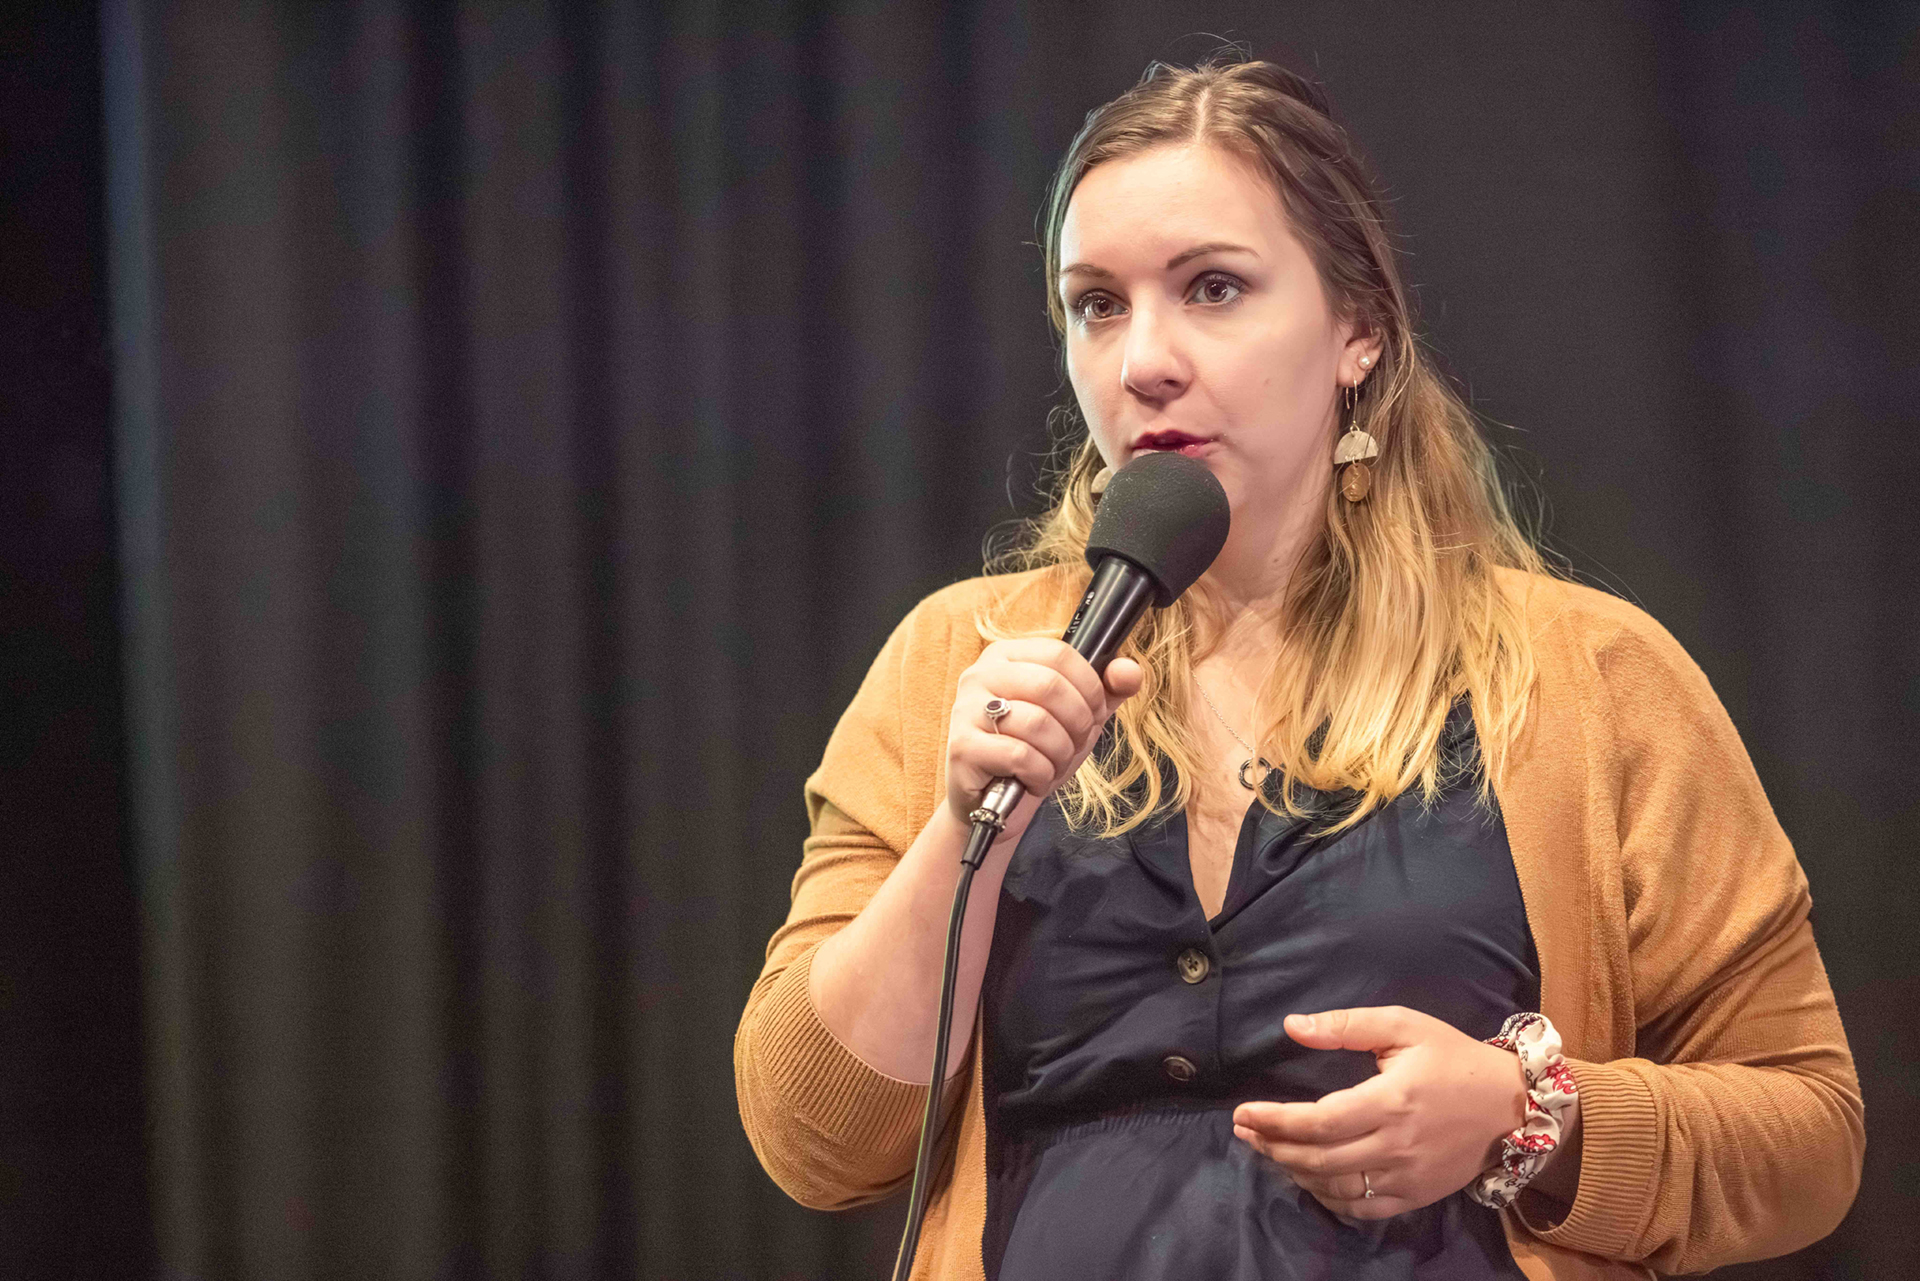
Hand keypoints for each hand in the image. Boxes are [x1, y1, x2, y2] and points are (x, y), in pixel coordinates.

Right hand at [945, 639, 1141, 830]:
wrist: (994, 803)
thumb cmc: (1035, 751)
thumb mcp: (1077, 717)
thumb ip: (1107, 690)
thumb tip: (1130, 671)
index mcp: (1006, 656)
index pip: (1060, 654)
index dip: (1089, 687)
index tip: (1093, 712)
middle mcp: (980, 675)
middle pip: (1050, 686)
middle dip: (1078, 723)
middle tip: (1074, 743)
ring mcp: (966, 710)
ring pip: (1037, 723)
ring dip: (1059, 753)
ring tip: (1051, 764)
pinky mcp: (962, 747)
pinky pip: (1020, 755)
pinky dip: (1039, 774)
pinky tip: (1031, 779)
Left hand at [1232, 1006, 1524, 1220]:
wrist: (1511, 1105)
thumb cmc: (1453, 1058)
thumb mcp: (1404, 1026)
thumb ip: (1346, 1025)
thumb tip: (1293, 1025)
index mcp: (1391, 1101)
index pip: (1318, 1121)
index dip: (1274, 1121)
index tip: (1243, 1113)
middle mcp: (1396, 1145)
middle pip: (1319, 1158)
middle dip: (1272, 1146)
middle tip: (1244, 1132)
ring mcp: (1406, 1177)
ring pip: (1335, 1187)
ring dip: (1293, 1171)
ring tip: (1269, 1150)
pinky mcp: (1415, 1196)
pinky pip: (1361, 1208)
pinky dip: (1327, 1197)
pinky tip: (1308, 1177)